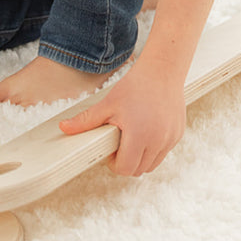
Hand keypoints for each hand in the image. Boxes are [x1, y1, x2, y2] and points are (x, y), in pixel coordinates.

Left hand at [57, 61, 185, 176]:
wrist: (163, 70)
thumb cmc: (136, 85)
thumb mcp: (108, 104)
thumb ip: (86, 121)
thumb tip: (63, 128)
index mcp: (139, 135)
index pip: (125, 169)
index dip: (114, 164)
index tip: (111, 151)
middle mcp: (157, 140)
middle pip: (139, 170)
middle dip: (127, 163)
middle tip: (120, 145)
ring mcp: (170, 138)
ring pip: (152, 165)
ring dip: (141, 159)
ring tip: (133, 139)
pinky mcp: (178, 134)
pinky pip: (163, 152)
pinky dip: (154, 149)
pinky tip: (147, 131)